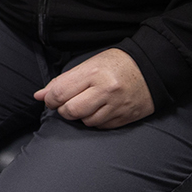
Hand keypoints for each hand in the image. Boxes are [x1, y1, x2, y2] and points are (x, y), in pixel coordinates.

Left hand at [35, 48, 153, 128]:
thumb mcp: (89, 64)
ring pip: (86, 122)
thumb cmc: (117, 64)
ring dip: (80, 116)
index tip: (49, 99)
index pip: (60, 92)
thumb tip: (40, 95)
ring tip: (85, 105)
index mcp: (93, 72)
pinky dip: (95, 121)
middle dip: (63, 110)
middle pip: (71, 111)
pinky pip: (101, 127)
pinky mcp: (125, 117)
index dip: (49, 99)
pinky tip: (98, 111)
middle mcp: (105, 90)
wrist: (151, 68)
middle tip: (66, 104)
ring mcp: (116, 106)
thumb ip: (63, 81)